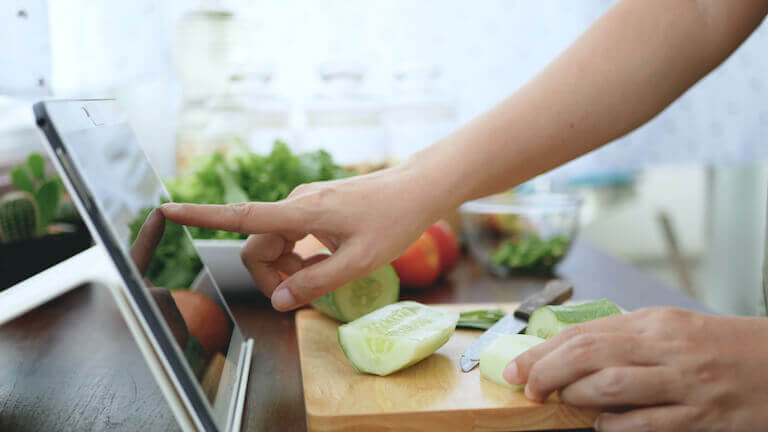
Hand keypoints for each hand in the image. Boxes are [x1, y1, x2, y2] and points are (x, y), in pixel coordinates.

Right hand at [161, 165, 449, 310]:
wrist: (416, 189)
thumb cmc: (393, 222)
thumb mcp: (358, 262)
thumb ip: (316, 283)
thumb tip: (279, 302)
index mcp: (301, 213)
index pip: (240, 216)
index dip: (200, 216)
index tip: (165, 211)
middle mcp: (295, 203)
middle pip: (257, 245)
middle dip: (272, 275)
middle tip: (305, 294)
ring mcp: (304, 202)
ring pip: (274, 242)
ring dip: (289, 267)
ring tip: (325, 275)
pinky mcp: (314, 205)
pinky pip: (290, 234)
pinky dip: (300, 254)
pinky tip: (328, 261)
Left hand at [504, 308, 767, 430]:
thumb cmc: (718, 346)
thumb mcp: (670, 329)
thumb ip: (623, 338)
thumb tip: (567, 352)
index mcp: (653, 322)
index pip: (583, 331)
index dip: (541, 350)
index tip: (515, 366)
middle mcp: (666, 347)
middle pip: (588, 353)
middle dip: (546, 370)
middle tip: (525, 387)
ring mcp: (684, 382)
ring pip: (611, 385)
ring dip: (575, 395)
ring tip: (560, 401)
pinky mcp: (702, 417)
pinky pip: (647, 423)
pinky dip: (615, 425)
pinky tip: (602, 425)